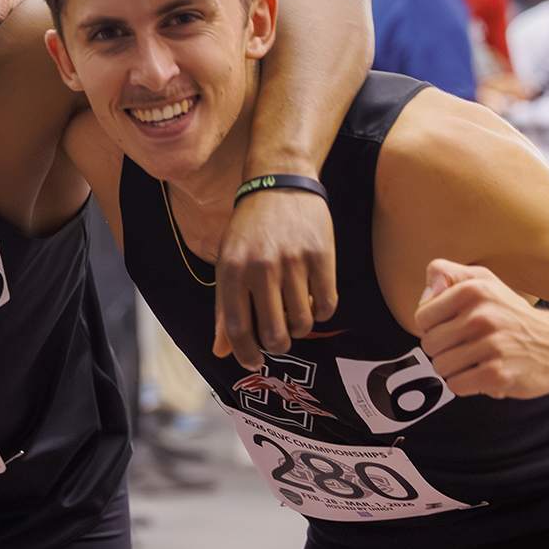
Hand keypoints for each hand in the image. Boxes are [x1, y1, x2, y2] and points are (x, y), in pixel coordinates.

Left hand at [212, 189, 337, 368]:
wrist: (280, 185)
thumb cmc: (249, 230)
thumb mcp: (226, 263)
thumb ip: (224, 309)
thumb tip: (221, 351)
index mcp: (232, 272)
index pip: (237, 329)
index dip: (245, 354)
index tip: (253, 363)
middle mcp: (261, 269)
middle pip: (273, 333)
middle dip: (277, 346)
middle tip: (278, 340)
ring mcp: (293, 263)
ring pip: (302, 322)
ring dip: (299, 330)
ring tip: (294, 317)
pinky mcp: (322, 257)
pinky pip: (327, 304)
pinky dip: (321, 312)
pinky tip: (314, 303)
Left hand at [416, 259, 548, 397]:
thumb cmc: (513, 316)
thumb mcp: (484, 281)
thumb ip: (447, 275)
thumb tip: (425, 293)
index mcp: (474, 290)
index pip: (422, 318)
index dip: (435, 326)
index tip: (454, 326)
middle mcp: (483, 316)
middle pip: (429, 344)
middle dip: (445, 349)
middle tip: (469, 345)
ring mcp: (492, 346)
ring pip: (440, 366)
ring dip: (456, 368)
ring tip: (478, 359)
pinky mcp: (497, 374)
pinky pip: (456, 385)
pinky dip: (467, 384)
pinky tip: (484, 372)